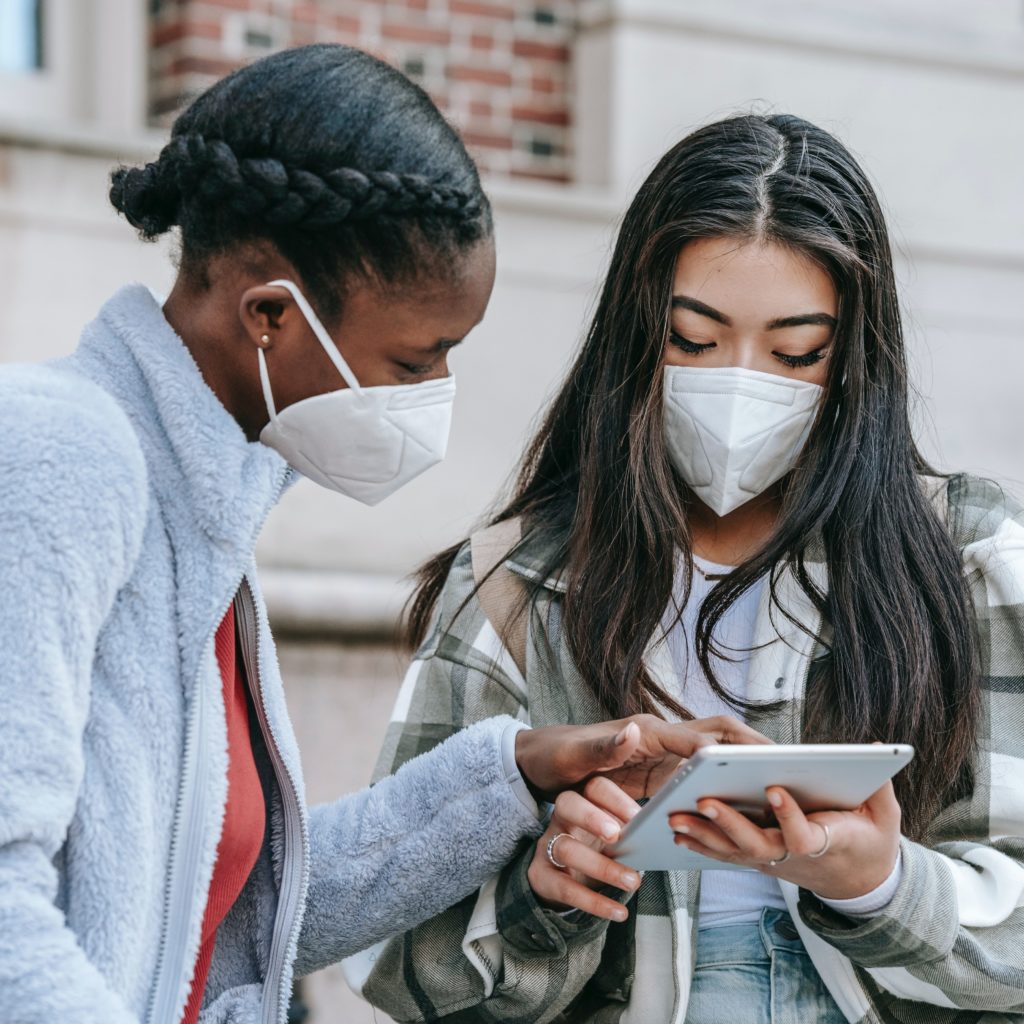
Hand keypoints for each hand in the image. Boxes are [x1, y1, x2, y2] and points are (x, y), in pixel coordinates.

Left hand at [515, 714, 770, 801]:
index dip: (733, 746)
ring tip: (779, 790)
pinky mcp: (660, 774)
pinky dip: (722, 787)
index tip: (765, 758)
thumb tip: (631, 731)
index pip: (700, 735)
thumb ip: (602, 747)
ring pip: (714, 756)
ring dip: (743, 768)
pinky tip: (739, 811)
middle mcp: (660, 739)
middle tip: (792, 766)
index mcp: (647, 732)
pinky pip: (699, 777)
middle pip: (718, 736)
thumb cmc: (556, 755)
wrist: (540, 763)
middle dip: (753, 747)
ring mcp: (662, 756)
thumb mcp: (573, 756)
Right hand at [527, 776, 641, 920]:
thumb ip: (629, 831)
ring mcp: (548, 846)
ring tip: (633, 881)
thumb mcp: (610, 837)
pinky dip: (595, 903)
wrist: (561, 880)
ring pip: (567, 849)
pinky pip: (565, 888)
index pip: (594, 788)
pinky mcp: (542, 876)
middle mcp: (561, 819)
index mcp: (583, 801)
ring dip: (602, 867)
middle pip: (567, 804)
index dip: (615, 799)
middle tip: (617, 836)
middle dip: (591, 818)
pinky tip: (619, 912)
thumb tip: (657, 833)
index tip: (639, 817)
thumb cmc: (595, 850)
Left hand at [667, 781, 901, 899]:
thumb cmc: (869, 840)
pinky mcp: (759, 859)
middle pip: (757, 845)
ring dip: (704, 834)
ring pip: (734, 852)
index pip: (804, 835)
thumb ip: (879, 785)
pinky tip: (677, 831)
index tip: (774, 790)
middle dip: (729, 823)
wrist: (858, 880)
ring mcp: (773, 861)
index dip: (789, 816)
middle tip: (703, 800)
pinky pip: (726, 853)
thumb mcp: (883, 815)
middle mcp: (793, 856)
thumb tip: (878, 747)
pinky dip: (702, 843)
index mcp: (826, 842)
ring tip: (674, 816)